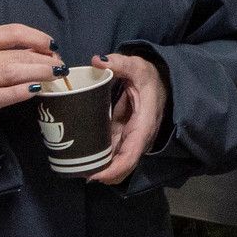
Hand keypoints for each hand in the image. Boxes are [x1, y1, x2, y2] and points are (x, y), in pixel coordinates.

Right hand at [0, 24, 60, 127]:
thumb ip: (8, 51)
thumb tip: (46, 51)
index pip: (11, 33)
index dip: (36, 37)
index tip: (53, 45)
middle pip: (16, 55)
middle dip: (43, 59)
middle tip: (60, 65)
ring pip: (12, 73)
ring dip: (38, 72)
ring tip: (56, 74)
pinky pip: (3, 96)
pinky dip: (22, 91)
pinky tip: (37, 89)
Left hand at [90, 52, 166, 185]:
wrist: (162, 81)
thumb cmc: (151, 77)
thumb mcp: (138, 67)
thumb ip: (120, 63)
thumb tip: (97, 61)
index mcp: (144, 126)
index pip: (131, 157)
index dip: (113, 170)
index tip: (93, 176)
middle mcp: (139, 138)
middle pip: (123, 167)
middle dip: (102, 175)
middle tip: (77, 174)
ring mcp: (131, 140)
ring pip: (117, 163)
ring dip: (99, 170)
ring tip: (75, 169)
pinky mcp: (124, 137)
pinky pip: (113, 154)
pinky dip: (100, 160)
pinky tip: (82, 159)